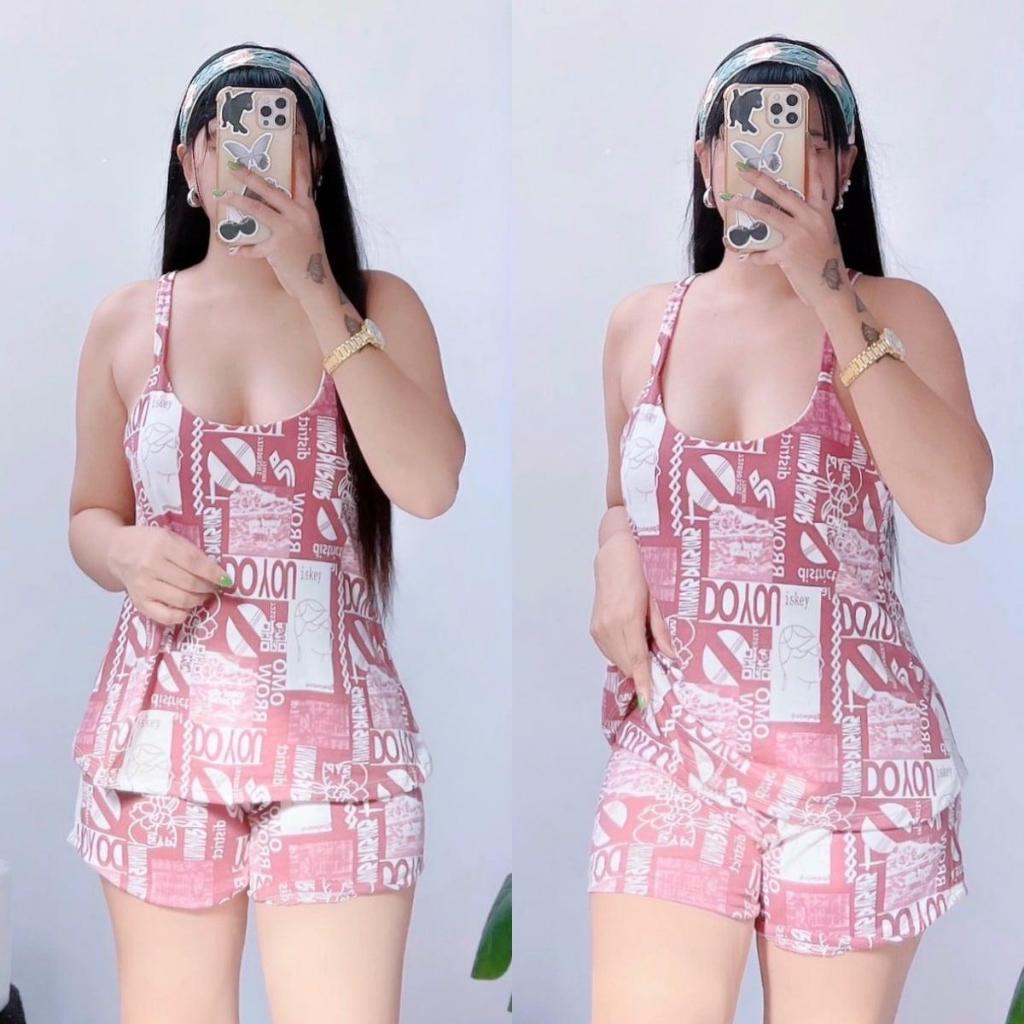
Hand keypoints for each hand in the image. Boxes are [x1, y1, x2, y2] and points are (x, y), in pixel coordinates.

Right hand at [108, 525, 231, 625]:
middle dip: (208, 588)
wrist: (118, 552)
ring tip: (203, 595)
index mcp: (161, 545)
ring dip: (198, 600)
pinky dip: (181, 616)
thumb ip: (191, 552)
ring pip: (181, 601)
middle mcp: (150, 567)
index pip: (194, 563)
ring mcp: (143, 587)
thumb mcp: (170, 538)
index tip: (226, 579)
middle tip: (215, 587)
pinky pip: (165, 616)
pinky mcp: (139, 602)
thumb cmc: (149, 543)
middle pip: (189, 584)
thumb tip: (217, 573)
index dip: (213, 573)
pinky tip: (187, 608)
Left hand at [220, 125, 333, 299]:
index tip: (293, 133)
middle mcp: (299, 216)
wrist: (317, 286)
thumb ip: (293, 213)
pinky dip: (242, 247)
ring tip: (224, 195)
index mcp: (308, 209)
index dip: (298, 154)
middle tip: (234, 164)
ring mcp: (288, 232)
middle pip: (271, 189)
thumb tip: (274, 198)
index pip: (303, 176)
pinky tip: (231, 246)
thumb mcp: (307, 230)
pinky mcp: (277, 249)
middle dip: (251, 175)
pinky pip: (253, 245)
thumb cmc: (309, 257)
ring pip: (258, 210)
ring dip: (239, 201)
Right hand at [589, 531, 673, 709]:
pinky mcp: (594, 630)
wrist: (613, 563)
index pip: (638, 659)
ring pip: (618, 661)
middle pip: (627, 664)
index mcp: (629, 619)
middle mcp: (611, 627)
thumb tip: (671, 657)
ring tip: (641, 643)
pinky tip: (628, 640)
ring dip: (631, 662)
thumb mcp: (654, 605)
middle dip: (641, 671)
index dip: (643, 682)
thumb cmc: (637, 580)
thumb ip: (661, 633)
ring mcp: (599, 629)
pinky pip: (610, 652)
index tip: (647, 700)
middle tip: (655, 664)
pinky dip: (621, 654)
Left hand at [721, 156, 848, 307]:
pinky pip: (763, 252)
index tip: (804, 143)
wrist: (832, 291)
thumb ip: (811, 221)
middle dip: (761, 179)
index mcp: (822, 213)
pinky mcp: (788, 255)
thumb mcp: (824, 236)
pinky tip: (742, 255)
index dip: (810, 162)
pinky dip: (752, 255)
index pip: (816, 181)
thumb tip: (792, 212)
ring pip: (768, 215)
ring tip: (732, 200)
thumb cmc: (825, 264)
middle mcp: (812, 219)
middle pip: (783, 192)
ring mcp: (800, 236)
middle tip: (744, 168)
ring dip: (748, 207)